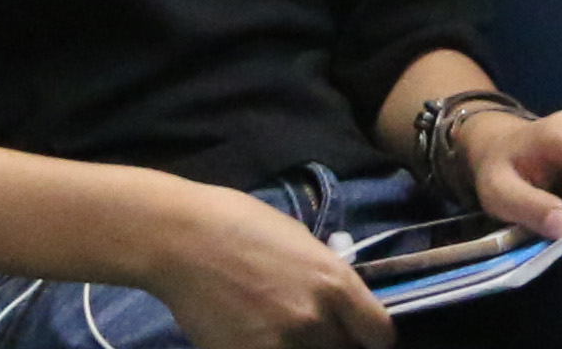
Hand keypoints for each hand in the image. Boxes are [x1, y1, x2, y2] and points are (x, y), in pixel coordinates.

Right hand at [123, 175, 387, 348]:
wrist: (182, 239)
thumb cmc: (241, 225)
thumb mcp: (302, 243)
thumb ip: (327, 278)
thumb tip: (340, 303)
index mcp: (336, 283)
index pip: (379, 335)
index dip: (371, 340)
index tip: (360, 339)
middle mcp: (316, 319)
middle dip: (335, 345)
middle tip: (317, 334)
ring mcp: (280, 344)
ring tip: (284, 334)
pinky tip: (255, 339)